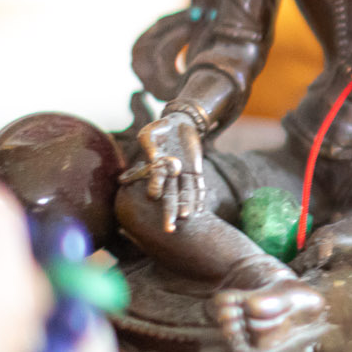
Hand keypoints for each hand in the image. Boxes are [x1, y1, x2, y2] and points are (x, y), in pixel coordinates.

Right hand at [121, 110, 204, 233]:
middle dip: (168, 211)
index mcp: (156, 165)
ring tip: (185, 218)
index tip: (153, 195)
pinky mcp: (196, 171)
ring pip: (185, 193)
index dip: (154, 185)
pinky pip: (198, 186)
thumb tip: (154, 159)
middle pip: (169, 195)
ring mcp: (183, 174)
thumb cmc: (161, 128)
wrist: (180, 123)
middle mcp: (169, 174)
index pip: (155, 178)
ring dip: (185, 205)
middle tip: (167, 228)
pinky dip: (199, 197)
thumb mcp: (151, 132)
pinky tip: (201, 211)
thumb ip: (151, 145)